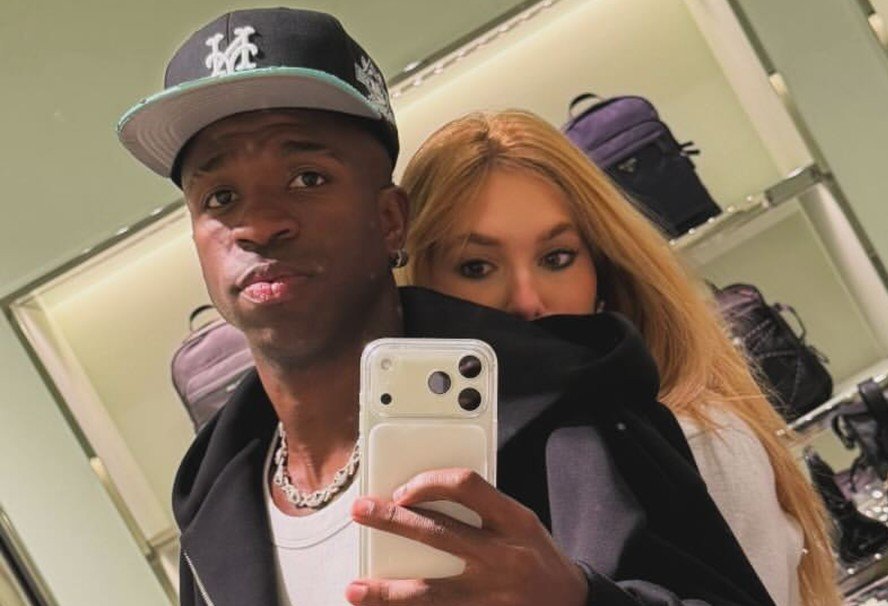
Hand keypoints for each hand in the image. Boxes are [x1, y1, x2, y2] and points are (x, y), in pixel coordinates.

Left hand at [347, 468, 587, 604]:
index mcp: (514, 521)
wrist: (572, 603)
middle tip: (363, 512)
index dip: (429, 483)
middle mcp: (502, 556)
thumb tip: (428, 498)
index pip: (466, 487)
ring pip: (430, 592)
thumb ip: (484, 510)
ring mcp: (492, 595)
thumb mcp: (522, 522)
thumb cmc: (540, 558)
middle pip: (437, 533)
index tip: (404, 489)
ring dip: (388, 591)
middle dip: (392, 521)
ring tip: (357, 589)